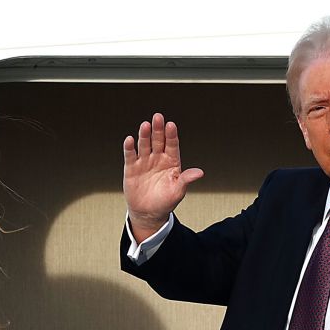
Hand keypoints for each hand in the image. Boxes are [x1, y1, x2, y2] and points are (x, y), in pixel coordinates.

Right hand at [122, 112, 203, 241]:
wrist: (148, 212)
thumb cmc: (166, 201)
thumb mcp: (178, 191)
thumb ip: (186, 180)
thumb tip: (200, 173)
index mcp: (172, 162)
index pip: (172, 145)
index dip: (171, 135)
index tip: (171, 125)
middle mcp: (158, 158)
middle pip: (158, 140)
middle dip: (158, 129)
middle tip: (158, 117)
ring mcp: (145, 161)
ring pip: (144, 144)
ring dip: (144, 135)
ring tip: (145, 125)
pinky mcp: (131, 167)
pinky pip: (131, 155)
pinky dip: (129, 148)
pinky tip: (130, 140)